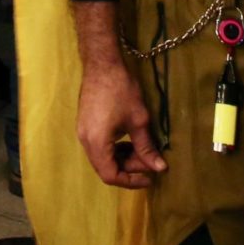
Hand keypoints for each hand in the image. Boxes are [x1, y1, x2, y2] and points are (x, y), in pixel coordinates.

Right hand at [75, 64, 167, 188]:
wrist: (102, 63)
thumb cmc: (121, 90)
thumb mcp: (138, 120)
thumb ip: (147, 147)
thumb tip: (160, 168)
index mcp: (96, 143)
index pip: (111, 175)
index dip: (131, 180)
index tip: (149, 177)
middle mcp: (85, 141)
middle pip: (105, 168)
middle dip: (129, 167)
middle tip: (150, 159)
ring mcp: (83, 132)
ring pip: (102, 157)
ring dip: (122, 158)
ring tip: (142, 149)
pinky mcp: (85, 124)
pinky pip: (99, 146)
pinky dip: (114, 148)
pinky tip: (129, 139)